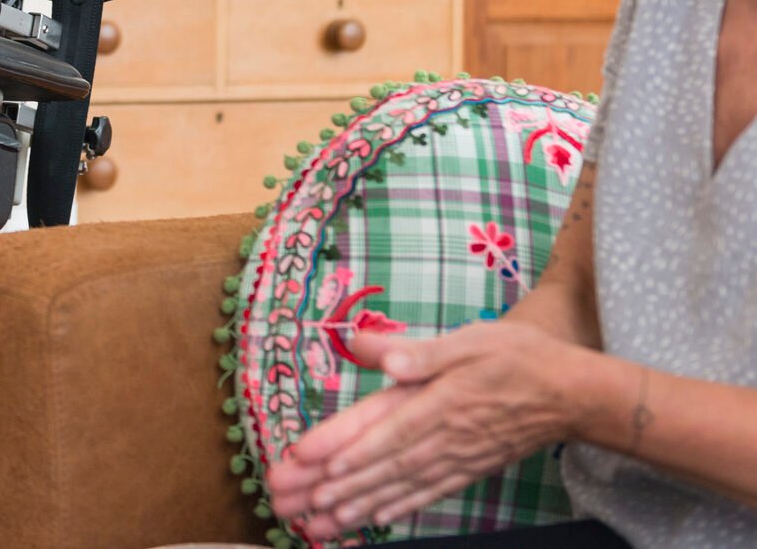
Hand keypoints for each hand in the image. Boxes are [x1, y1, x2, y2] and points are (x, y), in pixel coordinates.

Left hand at [266, 322, 582, 538]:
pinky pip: (426, 494)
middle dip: (331, 484)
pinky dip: (397, 507)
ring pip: (397, 486)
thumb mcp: (468, 340)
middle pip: (378, 464)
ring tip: (317, 521)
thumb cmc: (517, 357)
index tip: (303, 460)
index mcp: (436, 401)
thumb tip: (369, 348)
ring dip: (355, 504)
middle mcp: (441, 437)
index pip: (380, 427)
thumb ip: (417, 350)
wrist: (571, 393)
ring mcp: (455, 459)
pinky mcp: (468, 469)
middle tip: (289, 500)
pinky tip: (372, 518)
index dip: (341, 445)